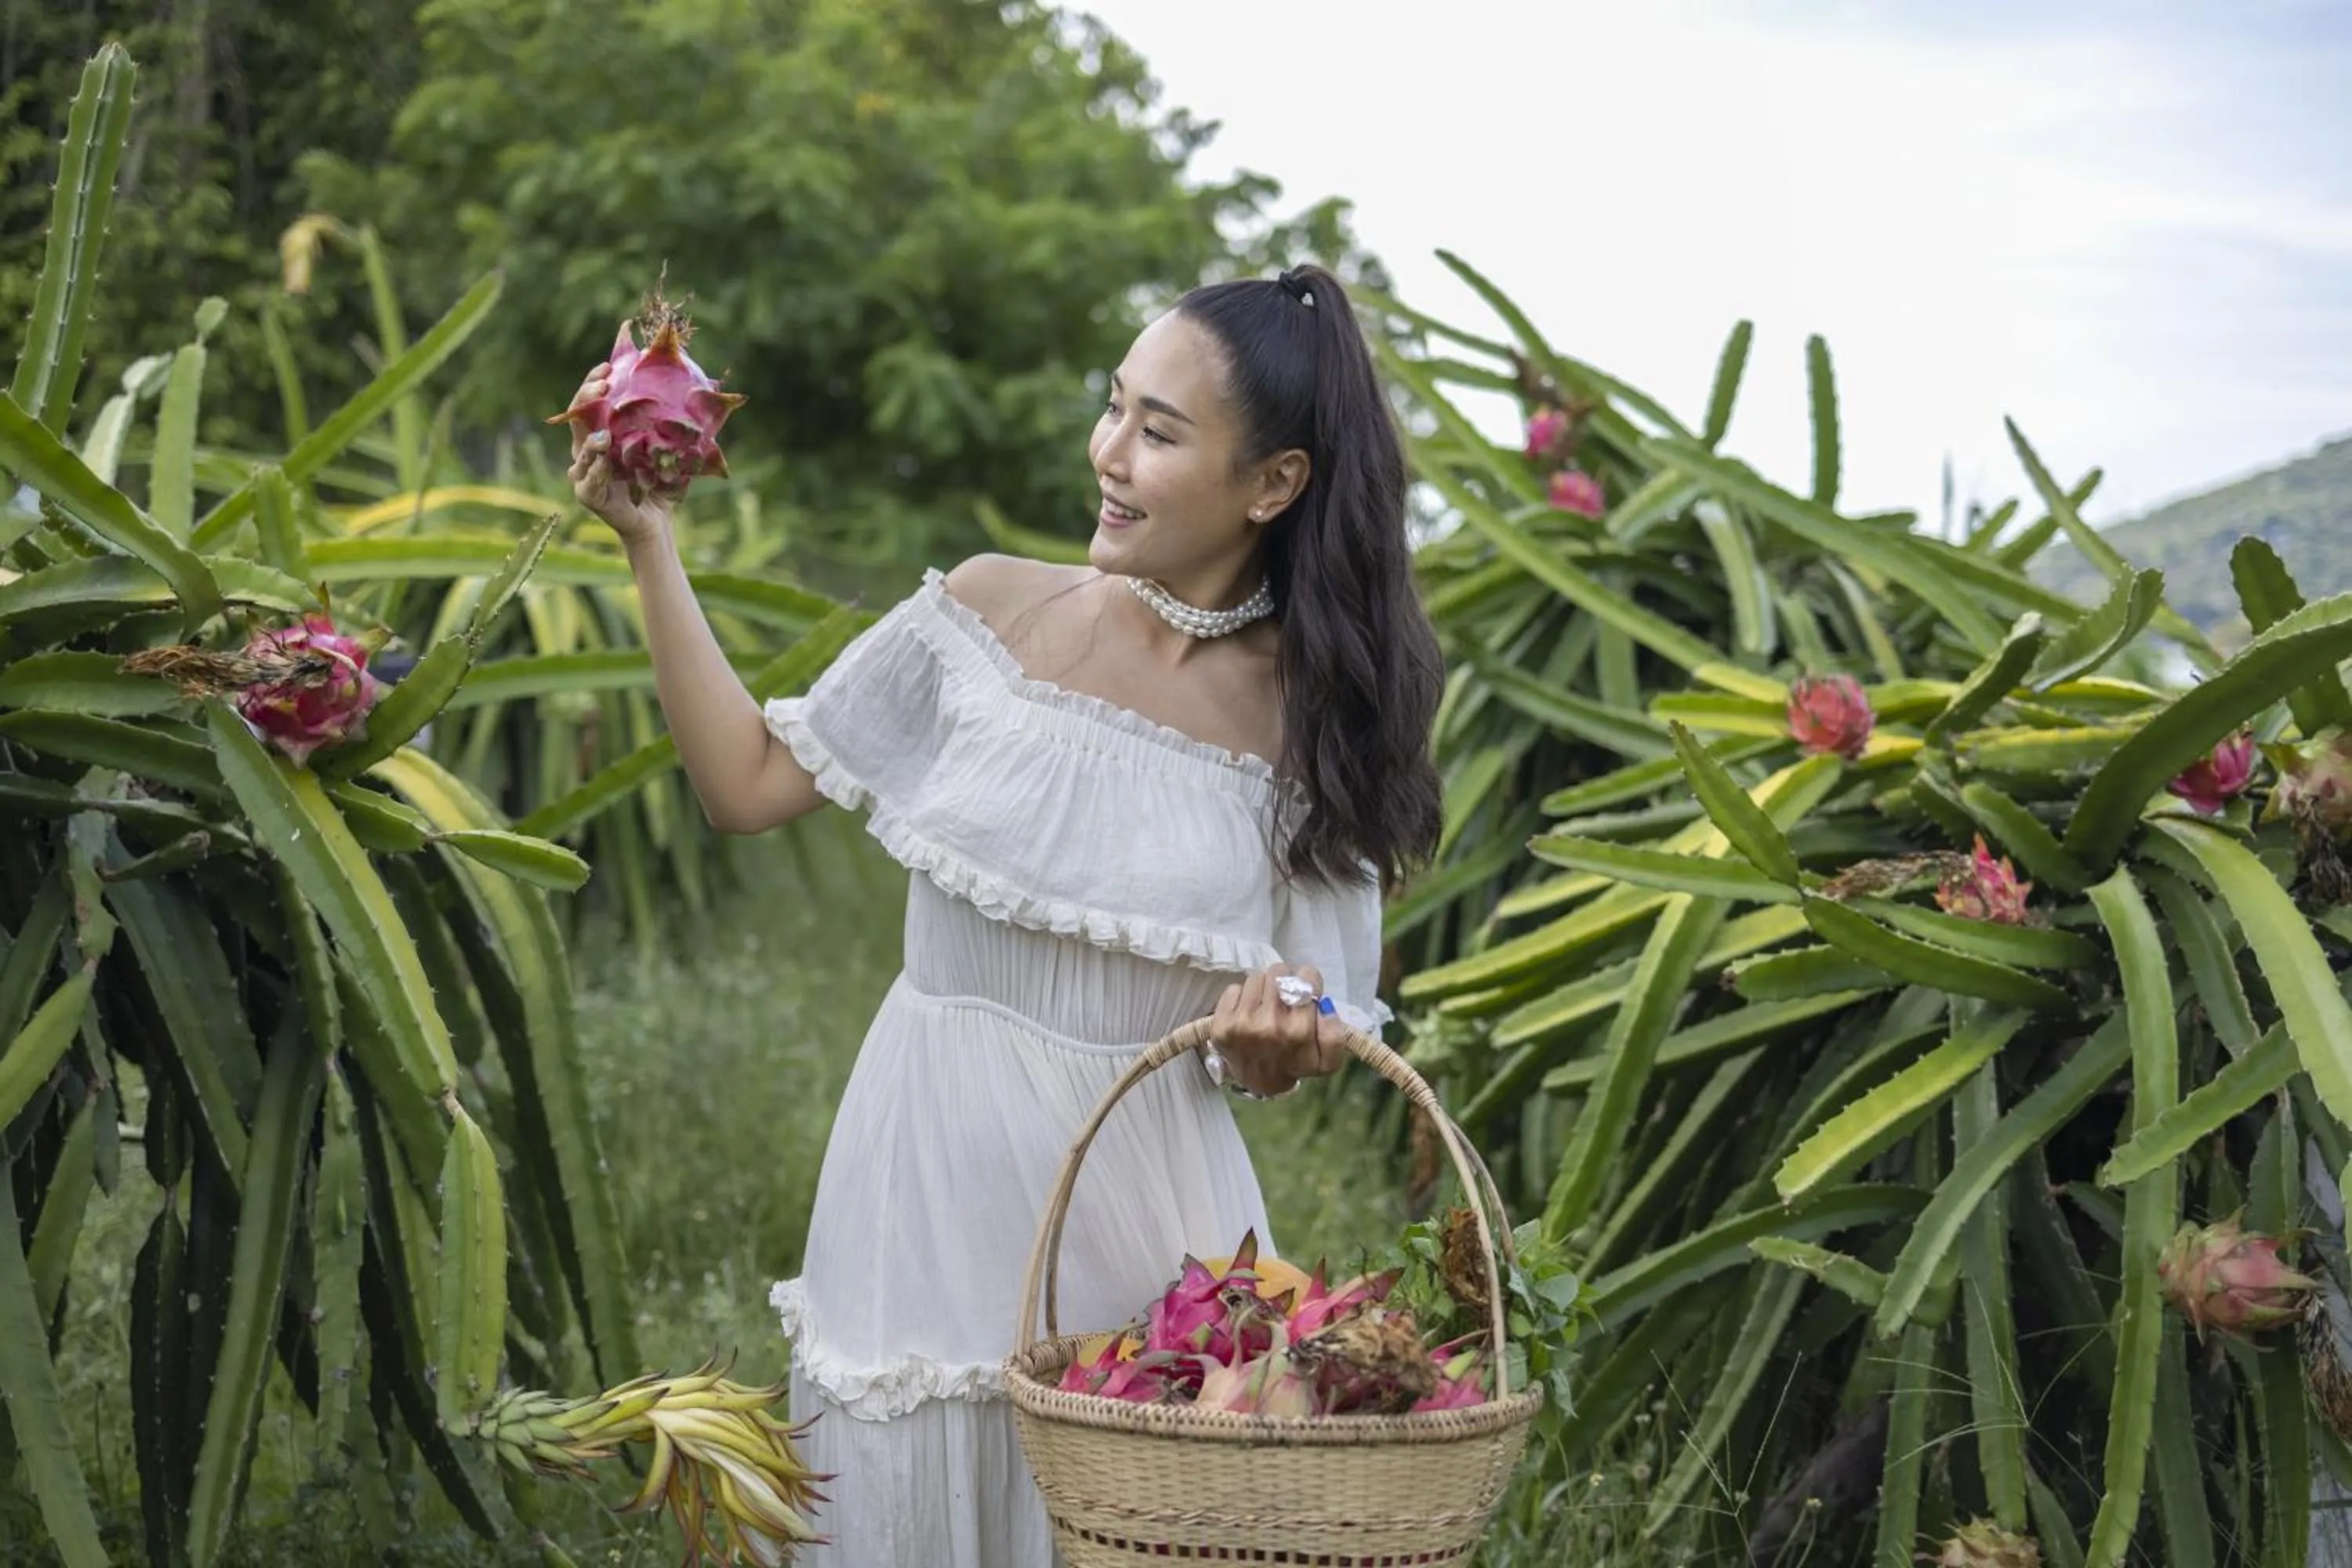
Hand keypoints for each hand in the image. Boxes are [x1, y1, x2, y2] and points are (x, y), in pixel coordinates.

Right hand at [561, 364, 677, 546]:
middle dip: (586, 399)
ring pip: (581, 451)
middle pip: (578, 419)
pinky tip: (604, 461)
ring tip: (604, 433)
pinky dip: (596, 471)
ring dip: (591, 440)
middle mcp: (588, 450)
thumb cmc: (661, 481)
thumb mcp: (668, 448)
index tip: (608, 365)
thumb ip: (675, 422)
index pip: (592, 401)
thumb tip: (706, 389)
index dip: (594, 381)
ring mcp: (584, 472)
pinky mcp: (588, 495)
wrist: (656, 521)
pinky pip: (588, 481)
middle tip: (603, 386)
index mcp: (603, 432)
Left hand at [1206, 963, 1351, 1098]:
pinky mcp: (1221, 1023)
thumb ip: (1335, 1035)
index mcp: (1298, 1030)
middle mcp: (1269, 1024)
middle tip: (1283, 998)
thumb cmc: (1294, 1065)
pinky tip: (1247, 1012)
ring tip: (1265, 1006)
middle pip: (1279, 972)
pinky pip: (1234, 989)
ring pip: (1256, 978)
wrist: (1259, 1082)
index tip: (1304, 993)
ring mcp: (1242, 1023)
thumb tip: (1324, 1004)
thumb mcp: (1326, 1060)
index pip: (1307, 977)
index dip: (1308, 981)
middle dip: (1284, 982)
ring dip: (1262, 988)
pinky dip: (1241, 997)